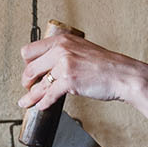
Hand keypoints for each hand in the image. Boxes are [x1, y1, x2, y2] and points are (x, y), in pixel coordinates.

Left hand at [17, 27, 146, 113]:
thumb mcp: (81, 49)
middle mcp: (61, 50)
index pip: (30, 50)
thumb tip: (47, 65)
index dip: (26, 63)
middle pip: (30, 68)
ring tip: (25, 102)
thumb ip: (64, 53)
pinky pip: (49, 95)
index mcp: (62, 40)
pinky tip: (41, 106)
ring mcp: (64, 65)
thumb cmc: (105, 65)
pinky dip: (43, 103)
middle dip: (26, 80)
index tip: (29, 71)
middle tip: (28, 87)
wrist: (123, 75)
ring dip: (30, 96)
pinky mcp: (69, 81)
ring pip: (38, 84)